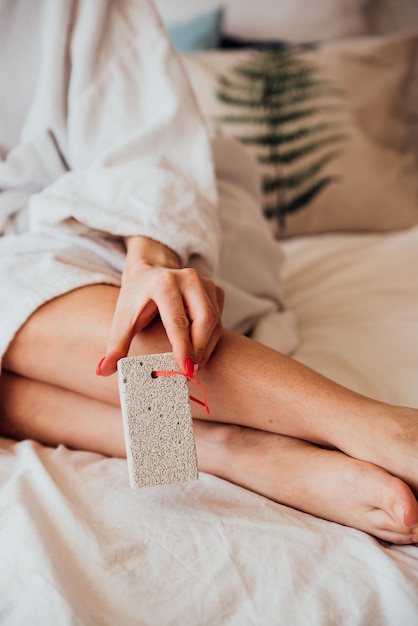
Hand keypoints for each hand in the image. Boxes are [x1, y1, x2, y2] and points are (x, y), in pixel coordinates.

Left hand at [97, 237, 223, 375]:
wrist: (149, 271)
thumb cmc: (136, 297)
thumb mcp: (122, 319)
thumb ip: (115, 346)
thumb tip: (102, 371)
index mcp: (164, 283)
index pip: (178, 321)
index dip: (184, 348)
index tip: (186, 370)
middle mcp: (188, 278)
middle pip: (205, 321)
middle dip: (199, 350)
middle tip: (190, 373)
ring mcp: (205, 282)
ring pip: (215, 323)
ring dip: (206, 348)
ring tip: (193, 365)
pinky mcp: (216, 289)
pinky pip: (219, 320)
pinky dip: (210, 339)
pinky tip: (197, 348)